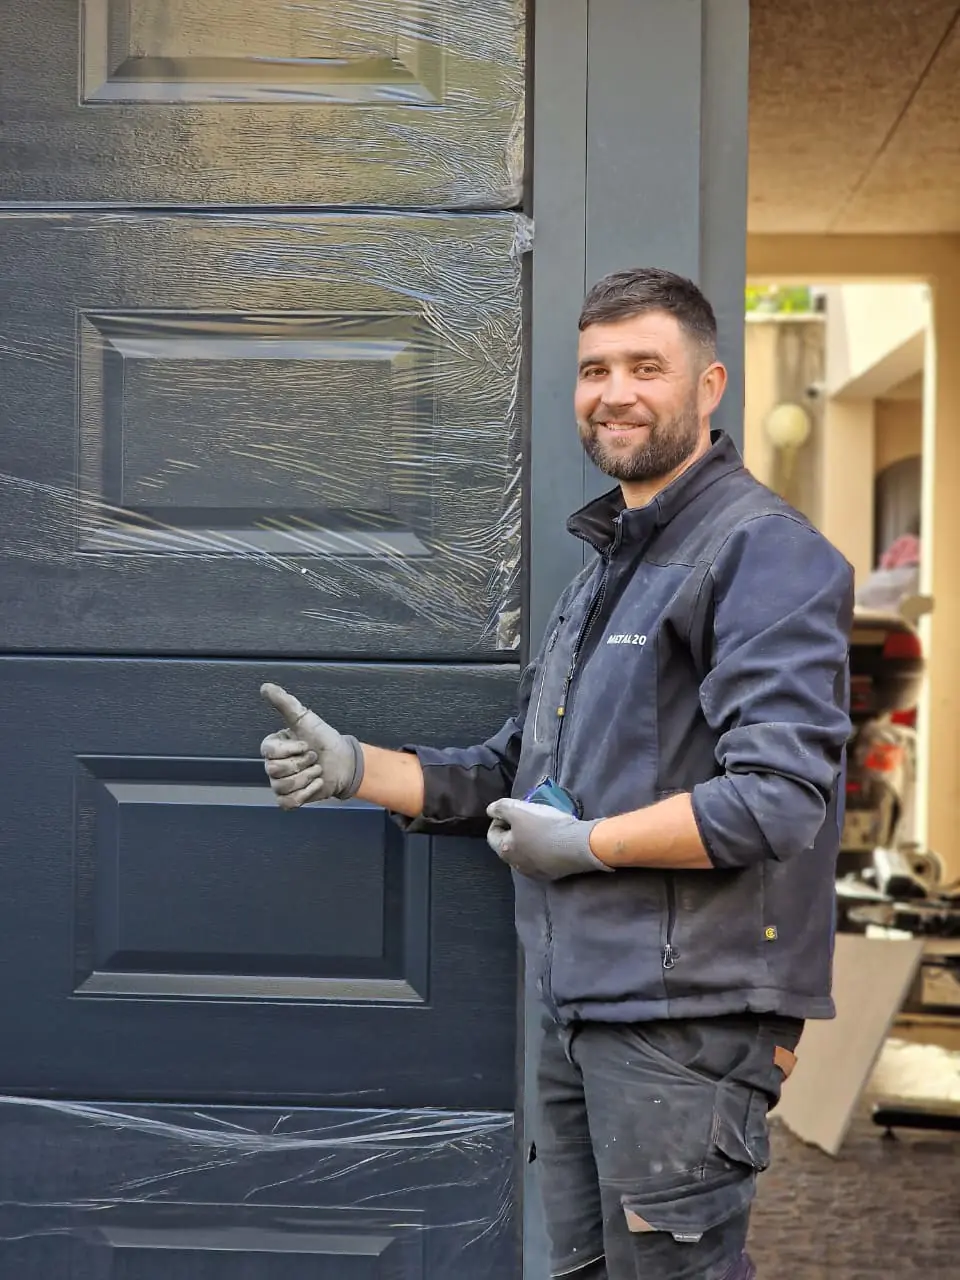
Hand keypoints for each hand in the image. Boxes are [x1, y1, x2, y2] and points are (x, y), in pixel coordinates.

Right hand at [260, 683, 363, 808]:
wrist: (344, 761)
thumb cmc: (324, 739)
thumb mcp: (304, 718)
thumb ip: (284, 702)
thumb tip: (265, 687)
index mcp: (273, 747)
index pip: (269, 753)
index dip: (291, 750)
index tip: (306, 745)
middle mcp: (272, 766)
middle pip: (276, 771)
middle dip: (302, 764)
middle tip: (314, 758)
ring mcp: (280, 784)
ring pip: (283, 787)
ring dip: (307, 778)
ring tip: (317, 771)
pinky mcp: (289, 799)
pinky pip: (288, 802)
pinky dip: (306, 794)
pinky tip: (316, 784)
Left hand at [486, 799, 610, 879]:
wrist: (577, 846)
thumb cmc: (545, 826)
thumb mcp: (519, 810)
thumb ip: (500, 808)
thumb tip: (490, 811)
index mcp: (505, 850)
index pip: (492, 834)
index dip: (500, 819)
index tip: (515, 810)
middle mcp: (516, 865)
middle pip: (509, 844)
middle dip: (516, 829)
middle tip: (530, 817)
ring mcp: (534, 872)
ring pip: (526, 852)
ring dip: (530, 839)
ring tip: (544, 827)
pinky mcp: (552, 874)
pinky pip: (542, 859)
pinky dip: (544, 849)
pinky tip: (555, 840)